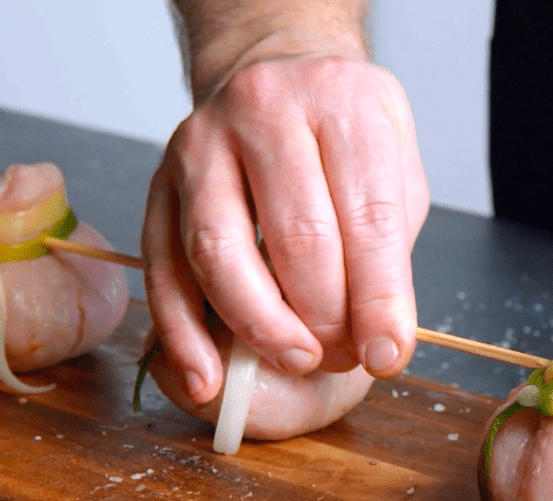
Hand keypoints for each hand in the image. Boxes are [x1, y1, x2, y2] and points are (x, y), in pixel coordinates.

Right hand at [142, 51, 429, 404]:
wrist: (270, 72)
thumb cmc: (339, 131)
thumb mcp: (393, 166)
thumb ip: (388, 248)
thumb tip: (377, 339)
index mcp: (340, 102)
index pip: (367, 216)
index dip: (379, 298)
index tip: (387, 354)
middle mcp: (264, 111)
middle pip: (297, 237)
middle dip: (325, 318)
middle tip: (343, 356)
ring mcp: (201, 145)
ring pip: (220, 254)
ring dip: (261, 328)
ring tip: (297, 362)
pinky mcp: (158, 183)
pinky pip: (163, 268)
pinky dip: (183, 333)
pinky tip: (208, 375)